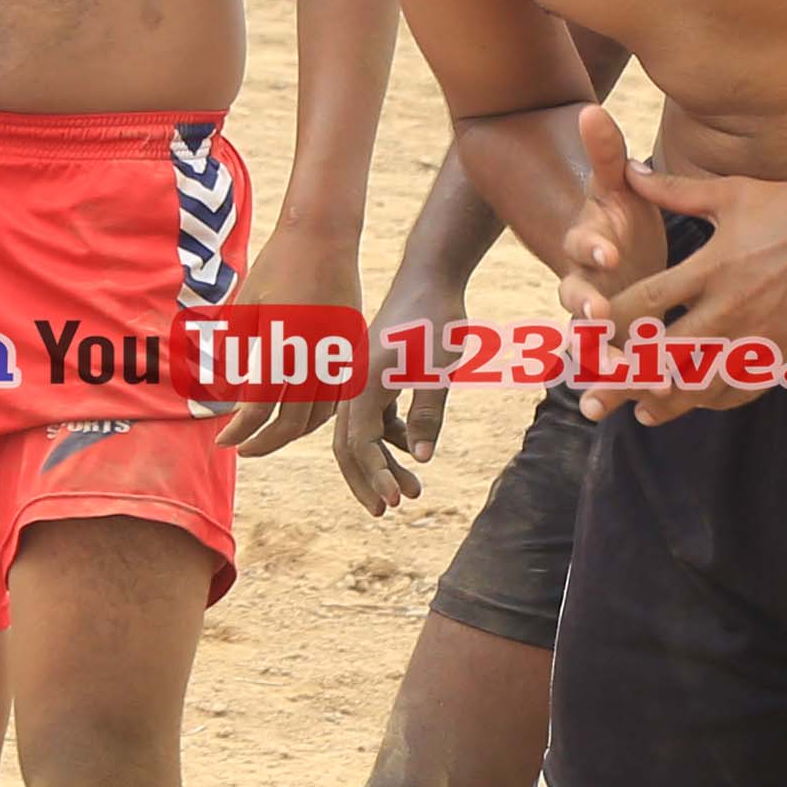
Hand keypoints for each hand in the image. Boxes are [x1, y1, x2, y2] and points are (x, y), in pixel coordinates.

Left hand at [206, 219, 361, 457]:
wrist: (323, 235)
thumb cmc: (277, 265)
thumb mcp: (245, 305)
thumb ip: (234, 349)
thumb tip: (223, 388)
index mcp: (281, 346)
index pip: (258, 407)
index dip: (239, 430)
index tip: (223, 439)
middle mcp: (313, 355)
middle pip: (291, 421)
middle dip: (264, 441)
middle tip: (243, 449)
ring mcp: (338, 352)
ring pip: (320, 413)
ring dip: (293, 431)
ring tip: (270, 436)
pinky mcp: (353, 346)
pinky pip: (339, 393)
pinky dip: (321, 412)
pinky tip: (303, 415)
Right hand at [327, 277, 462, 515]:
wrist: (431, 276)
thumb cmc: (434, 319)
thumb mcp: (437, 368)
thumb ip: (427, 414)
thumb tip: (423, 459)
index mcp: (361, 383)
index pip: (358, 443)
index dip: (374, 476)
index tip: (396, 501)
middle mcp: (353, 384)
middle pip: (348, 446)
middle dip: (368, 480)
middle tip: (390, 510)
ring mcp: (362, 381)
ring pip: (363, 434)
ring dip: (382, 464)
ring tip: (412, 491)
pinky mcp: (377, 377)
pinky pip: (376, 418)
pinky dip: (391, 440)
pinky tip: (416, 455)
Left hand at [562, 109, 786, 421]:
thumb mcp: (729, 194)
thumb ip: (674, 191)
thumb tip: (629, 170)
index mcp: (710, 268)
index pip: (645, 304)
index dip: (610, 324)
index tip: (585, 339)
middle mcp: (731, 308)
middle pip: (665, 357)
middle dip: (624, 379)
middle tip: (593, 399)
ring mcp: (760, 336)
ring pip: (703, 384)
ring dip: (668, 402)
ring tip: (642, 413)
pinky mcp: (786, 353)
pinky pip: (745, 389)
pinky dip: (716, 400)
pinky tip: (698, 403)